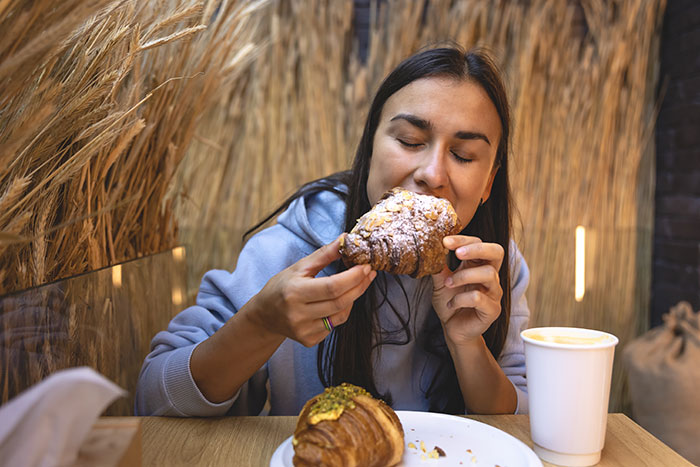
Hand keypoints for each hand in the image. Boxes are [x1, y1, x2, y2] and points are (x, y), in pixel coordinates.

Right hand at [247, 235, 375, 346]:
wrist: (265, 315)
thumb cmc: (282, 287)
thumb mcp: (299, 267)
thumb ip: (324, 254)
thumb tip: (345, 239)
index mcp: (294, 292)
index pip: (332, 286)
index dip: (353, 277)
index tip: (366, 266)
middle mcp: (298, 314)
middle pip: (340, 301)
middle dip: (359, 286)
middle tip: (369, 273)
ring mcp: (304, 330)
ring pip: (341, 315)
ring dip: (354, 298)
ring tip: (357, 285)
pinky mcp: (309, 341)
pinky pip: (335, 326)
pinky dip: (342, 311)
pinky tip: (340, 301)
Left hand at [431, 236, 503, 345]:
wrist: (452, 329)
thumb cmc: (449, 302)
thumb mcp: (440, 281)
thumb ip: (438, 266)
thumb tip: (430, 247)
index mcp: (478, 265)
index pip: (479, 243)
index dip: (464, 240)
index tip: (445, 241)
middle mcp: (490, 276)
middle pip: (497, 252)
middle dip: (477, 249)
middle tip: (457, 253)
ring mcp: (493, 293)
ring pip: (488, 274)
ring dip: (463, 276)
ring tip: (448, 283)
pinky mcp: (492, 310)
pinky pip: (479, 298)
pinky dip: (461, 299)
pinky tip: (451, 304)